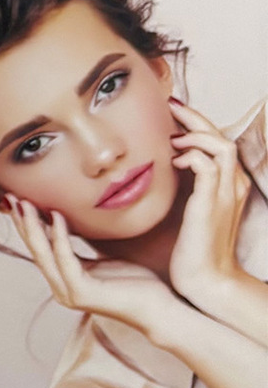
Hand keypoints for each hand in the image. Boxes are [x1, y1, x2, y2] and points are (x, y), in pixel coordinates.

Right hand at [8, 195, 186, 341]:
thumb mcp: (105, 262)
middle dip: (22, 223)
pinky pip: (65, 259)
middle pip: (35, 250)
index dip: (27, 226)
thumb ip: (84, 252)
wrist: (161, 310)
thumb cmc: (138, 285)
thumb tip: (76, 230)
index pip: (40, 250)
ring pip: (44, 254)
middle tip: (10, 197)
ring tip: (25, 203)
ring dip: (33, 226)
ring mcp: (69, 292)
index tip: (17, 202)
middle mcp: (61, 288)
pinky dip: (59, 237)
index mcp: (65, 281)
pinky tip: (57, 216)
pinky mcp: (81, 293)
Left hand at [167, 98, 251, 308]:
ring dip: (195, 133)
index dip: (196, 124)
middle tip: (169, 106)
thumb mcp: (188, 211)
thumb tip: (157, 168)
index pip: (217, 142)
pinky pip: (207, 166)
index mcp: (227, 185)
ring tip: (171, 134)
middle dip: (195, 118)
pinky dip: (192, 155)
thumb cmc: (193, 249)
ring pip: (220, 145)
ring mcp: (224, 194)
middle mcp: (231, 185)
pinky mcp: (211, 204)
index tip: (171, 113)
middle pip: (221, 136)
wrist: (207, 280)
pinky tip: (174, 160)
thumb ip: (182, 189)